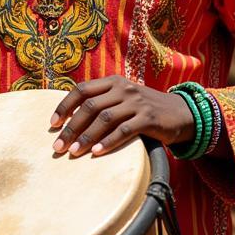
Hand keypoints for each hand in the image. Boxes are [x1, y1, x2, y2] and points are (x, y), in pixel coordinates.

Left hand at [50, 76, 194, 156]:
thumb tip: (69, 121)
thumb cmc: (145, 109)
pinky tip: (96, 152)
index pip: (81, 90)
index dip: (64, 106)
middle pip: (89, 107)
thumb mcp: (123, 98)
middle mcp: (124, 89)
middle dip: (71, 128)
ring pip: (104, 119)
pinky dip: (108, 141)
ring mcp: (137, 103)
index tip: (52, 124)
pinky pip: (124, 130)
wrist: (182, 113)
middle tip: (58, 147)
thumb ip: (101, 103)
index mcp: (113, 82)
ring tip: (73, 152)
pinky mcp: (149, 118)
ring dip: (86, 137)